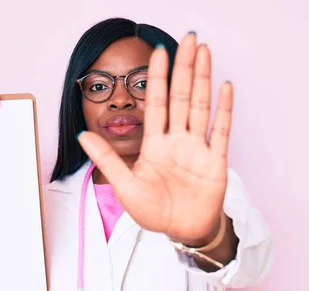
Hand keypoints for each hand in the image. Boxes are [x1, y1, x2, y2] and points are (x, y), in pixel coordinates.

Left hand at [78, 32, 232, 243]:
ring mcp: (197, 148)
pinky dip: (224, 109)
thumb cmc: (155, 212)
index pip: (157, 104)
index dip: (157, 78)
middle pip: (181, 97)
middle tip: (189, 39)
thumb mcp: (125, 187)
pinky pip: (221, 131)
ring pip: (200, 107)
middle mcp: (177, 141)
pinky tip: (225, 87)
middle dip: (184, 68)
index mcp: (155, 145)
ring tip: (205, 52)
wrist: (182, 232)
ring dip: (203, 79)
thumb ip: (107, 160)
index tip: (157, 53)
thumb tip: (82, 136)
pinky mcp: (215, 161)